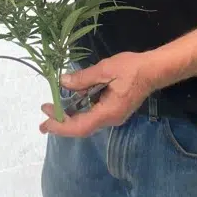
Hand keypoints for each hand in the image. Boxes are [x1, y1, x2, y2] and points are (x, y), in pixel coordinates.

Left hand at [39, 52, 155, 137]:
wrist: (154, 70)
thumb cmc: (131, 68)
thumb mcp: (105, 69)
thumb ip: (84, 78)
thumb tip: (63, 83)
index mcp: (108, 112)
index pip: (80, 126)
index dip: (60, 125)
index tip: (45, 120)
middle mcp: (110, 119)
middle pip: (82, 127)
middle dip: (61, 124)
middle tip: (43, 119)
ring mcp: (114, 115)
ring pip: (87, 121)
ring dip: (70, 117)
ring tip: (53, 111)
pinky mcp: (115, 109)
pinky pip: (94, 114)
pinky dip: (80, 110)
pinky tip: (73, 101)